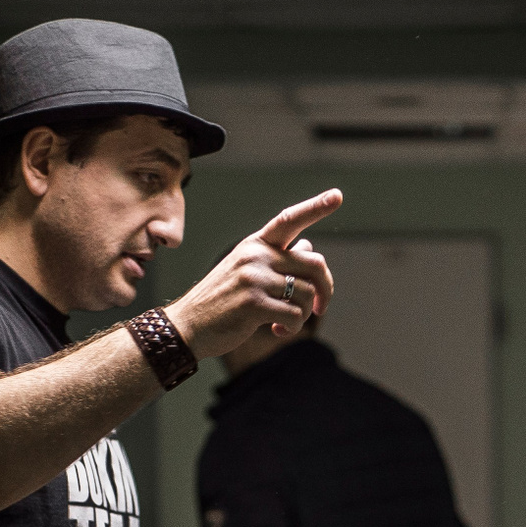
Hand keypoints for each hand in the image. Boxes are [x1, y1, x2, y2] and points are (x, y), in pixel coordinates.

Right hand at [164, 189, 341, 360]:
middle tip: (321, 307)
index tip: (338, 195)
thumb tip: (307, 244)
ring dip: (305, 314)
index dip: (315, 207)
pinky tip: (278, 331)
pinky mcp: (254, 303)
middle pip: (314, 264)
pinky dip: (293, 327)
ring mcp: (254, 278)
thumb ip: (277, 258)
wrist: (187, 326)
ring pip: (307, 294)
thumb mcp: (245, 270)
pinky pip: (295, 315)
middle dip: (326, 288)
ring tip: (286, 323)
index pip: (289, 220)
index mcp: (255, 244)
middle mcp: (256, 255)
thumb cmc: (221, 300)